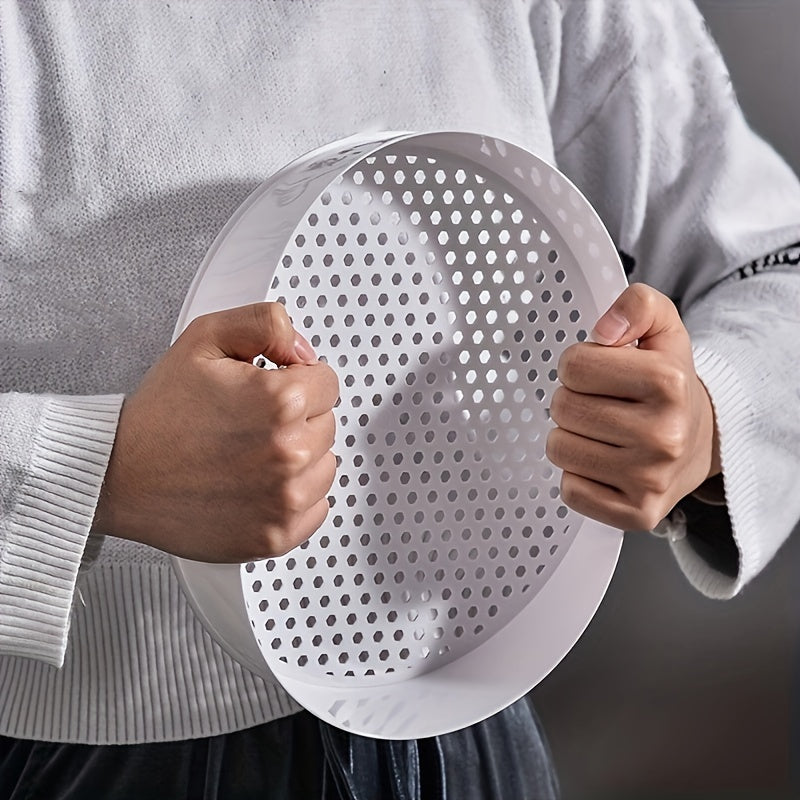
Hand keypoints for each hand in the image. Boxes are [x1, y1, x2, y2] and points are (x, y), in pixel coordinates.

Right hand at [94, 303, 338, 561]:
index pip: (329, 383)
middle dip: (298, 419)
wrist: (118, 475)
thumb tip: (305, 348)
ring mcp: (284, 499)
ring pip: (325, 466)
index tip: (269, 391)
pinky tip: (258, 485)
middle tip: (249, 424)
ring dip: (300, 459)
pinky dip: (294, 498)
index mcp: (280, 401)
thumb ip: (266, 324)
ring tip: (251, 455)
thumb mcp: (206, 339)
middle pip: (328, 424)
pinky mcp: (275, 535)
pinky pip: (316, 509)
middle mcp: (289, 452)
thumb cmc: (160, 413)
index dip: (297, 381)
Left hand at [546, 283, 720, 530]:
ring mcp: (650, 480)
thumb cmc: (669, 385)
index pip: (573, 366)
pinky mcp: (638, 514)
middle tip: (603, 405)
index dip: (579, 364)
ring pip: (559, 449)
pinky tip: (606, 464)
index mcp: (668, 382)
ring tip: (604, 433)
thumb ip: (637, 305)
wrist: (704, 441)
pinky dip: (579, 475)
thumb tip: (604, 330)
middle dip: (573, 400)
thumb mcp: (663, 328)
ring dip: (572, 437)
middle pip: (562, 408)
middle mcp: (663, 436)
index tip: (601, 373)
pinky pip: (570, 490)